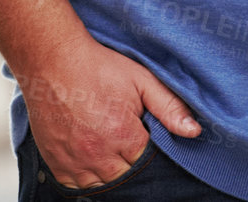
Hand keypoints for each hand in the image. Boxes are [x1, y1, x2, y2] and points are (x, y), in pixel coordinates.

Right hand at [16, 35, 200, 188]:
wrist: (54, 62)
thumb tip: (194, 131)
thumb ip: (169, 108)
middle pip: (124, 176)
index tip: (147, 135)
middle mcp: (96, 153)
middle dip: (132, 163)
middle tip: (130, 141)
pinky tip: (94, 161)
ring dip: (110, 172)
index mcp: (122, 135)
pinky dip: (86, 178)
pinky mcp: (54, 161)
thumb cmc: (98, 68)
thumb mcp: (142, 80)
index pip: (147, 162)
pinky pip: (74, 186)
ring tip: (113, 150)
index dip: (151, 150)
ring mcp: (73, 160)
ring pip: (100, 184)